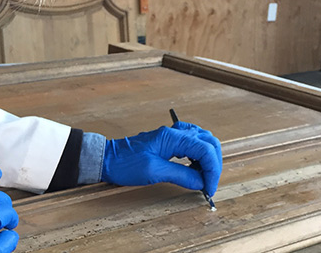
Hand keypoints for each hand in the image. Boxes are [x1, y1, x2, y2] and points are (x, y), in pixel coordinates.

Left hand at [101, 121, 221, 195]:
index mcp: (172, 137)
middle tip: (210, 183)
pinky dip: (199, 155)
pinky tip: (195, 167)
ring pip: (202, 140)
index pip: (205, 149)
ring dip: (208, 158)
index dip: (212, 169)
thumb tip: (201, 182)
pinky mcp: (167, 141)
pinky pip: (192, 142)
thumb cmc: (125, 164)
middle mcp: (174, 133)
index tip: (209, 187)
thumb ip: (180, 175)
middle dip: (214, 163)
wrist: (107, 159)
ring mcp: (171, 135)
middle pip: (208, 142)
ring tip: (203, 177)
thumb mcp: (153, 172)